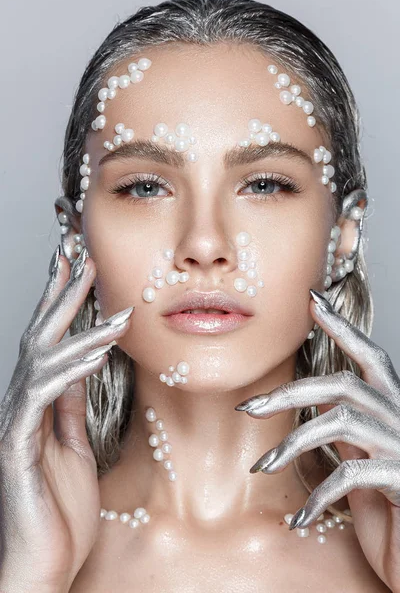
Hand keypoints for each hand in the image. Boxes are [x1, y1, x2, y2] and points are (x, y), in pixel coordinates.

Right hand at [0, 246, 133, 591]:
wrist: (41, 564)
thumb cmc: (59, 509)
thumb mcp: (73, 446)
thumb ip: (71, 405)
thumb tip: (84, 364)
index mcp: (41, 404)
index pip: (52, 341)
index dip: (64, 301)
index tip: (81, 266)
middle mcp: (24, 406)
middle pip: (40, 337)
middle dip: (61, 295)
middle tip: (82, 255)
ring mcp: (17, 424)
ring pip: (40, 362)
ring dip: (77, 331)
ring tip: (112, 311)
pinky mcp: (16, 448)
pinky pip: (41, 400)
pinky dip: (67, 373)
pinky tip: (93, 356)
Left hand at [235, 288, 399, 591]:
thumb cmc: (390, 504)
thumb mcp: (363, 458)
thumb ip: (346, 428)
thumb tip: (315, 402)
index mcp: (391, 407)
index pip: (368, 356)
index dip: (341, 327)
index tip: (313, 300)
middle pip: (341, 385)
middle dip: (289, 393)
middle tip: (247, 408)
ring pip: (341, 422)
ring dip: (293, 444)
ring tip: (263, 467)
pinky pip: (351, 474)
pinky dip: (318, 494)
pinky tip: (300, 516)